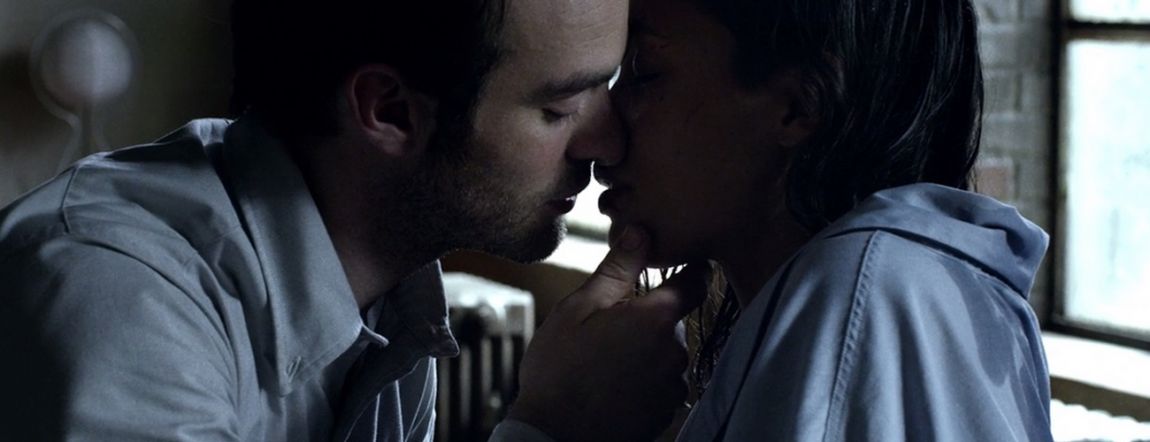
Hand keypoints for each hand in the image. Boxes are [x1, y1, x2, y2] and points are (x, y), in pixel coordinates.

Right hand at [508, 226, 707, 441]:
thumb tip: (641, 230)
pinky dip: (643, 381)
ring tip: (604, 363)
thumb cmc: (559, 370)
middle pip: (672, 322)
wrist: (554, 436)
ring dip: (644, 353)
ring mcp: (672, 385)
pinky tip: (613, 386)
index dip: (687, 271)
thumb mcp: (579, 308)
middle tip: (607, 331)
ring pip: (665, 354)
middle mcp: (674, 350)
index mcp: (655, 318)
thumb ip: (617, 268)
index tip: (678, 268)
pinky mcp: (665, 412)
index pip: (694, 282)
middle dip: (646, 321)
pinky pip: (661, 384)